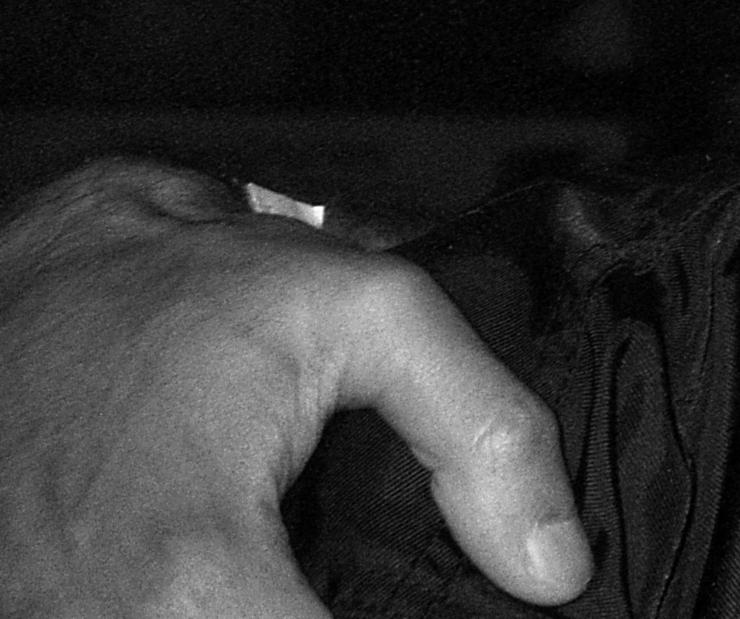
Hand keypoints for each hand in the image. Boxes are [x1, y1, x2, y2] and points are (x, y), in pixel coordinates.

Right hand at [0, 158, 587, 617]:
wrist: (32, 282)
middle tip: (417, 592)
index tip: (485, 612)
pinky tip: (284, 584)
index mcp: (192, 576)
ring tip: (341, 578)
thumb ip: (485, 432)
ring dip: (298, 615)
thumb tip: (557, 564)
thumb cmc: (185, 289)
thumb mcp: (369, 312)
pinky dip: (238, 613)